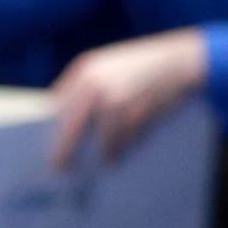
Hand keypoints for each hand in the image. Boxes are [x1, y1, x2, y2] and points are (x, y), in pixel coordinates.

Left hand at [50, 30, 205, 165]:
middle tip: (59, 167)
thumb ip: (88, 86)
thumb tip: (66, 118)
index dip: (52, 128)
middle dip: (64, 151)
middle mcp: (95, 85)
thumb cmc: (143, 64)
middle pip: (70, 128)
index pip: (57, 105)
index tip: (48, 144)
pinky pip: (121, 142)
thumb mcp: (110, 66)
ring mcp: (115, 101)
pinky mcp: (134, 115)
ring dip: (102, 153)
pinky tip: (121, 153)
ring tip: (105, 160)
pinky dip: (121, 150)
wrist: (178, 60)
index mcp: (85, 70)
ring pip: (100, 140)